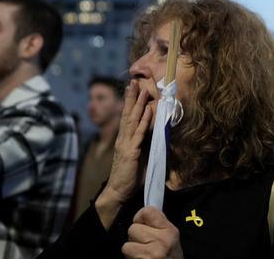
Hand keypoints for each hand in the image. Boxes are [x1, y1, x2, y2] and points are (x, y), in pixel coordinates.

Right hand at [95, 78, 154, 226]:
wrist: (119, 192)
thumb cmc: (130, 175)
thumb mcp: (139, 156)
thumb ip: (144, 144)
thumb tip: (155, 133)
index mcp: (125, 139)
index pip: (127, 117)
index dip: (131, 102)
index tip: (133, 88)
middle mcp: (123, 139)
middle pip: (128, 114)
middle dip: (132, 97)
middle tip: (134, 81)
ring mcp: (126, 144)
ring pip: (132, 120)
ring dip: (138, 105)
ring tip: (142, 91)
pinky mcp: (131, 152)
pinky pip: (139, 134)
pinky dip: (143, 122)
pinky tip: (147, 111)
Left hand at [122, 206, 181, 258]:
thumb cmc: (170, 258)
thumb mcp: (171, 238)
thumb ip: (158, 225)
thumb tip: (142, 215)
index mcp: (170, 231)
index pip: (147, 211)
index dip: (141, 218)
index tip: (145, 226)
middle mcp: (162, 240)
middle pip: (132, 229)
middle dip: (135, 238)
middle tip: (145, 246)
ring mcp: (151, 254)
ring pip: (126, 245)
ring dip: (132, 251)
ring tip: (142, 255)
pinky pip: (127, 256)